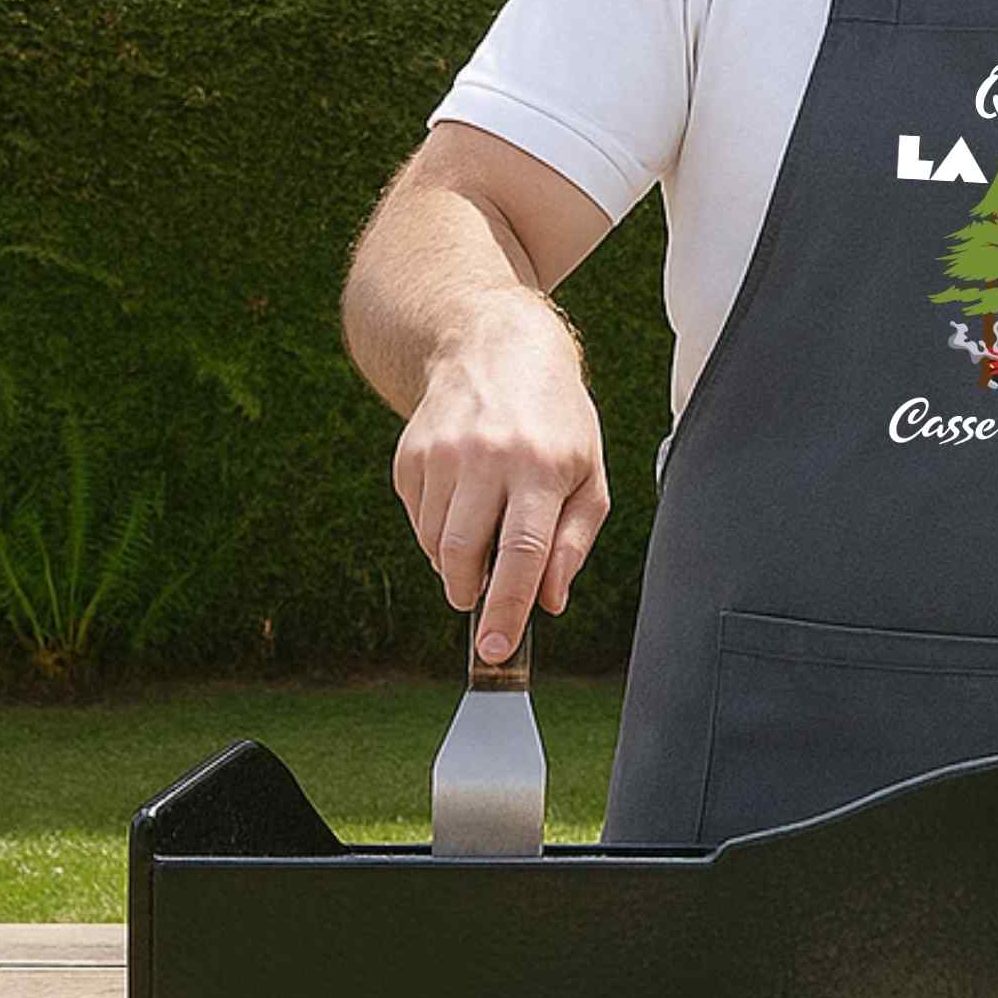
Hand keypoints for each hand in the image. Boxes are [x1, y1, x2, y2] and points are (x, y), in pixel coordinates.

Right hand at [390, 293, 608, 661]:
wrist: (496, 347)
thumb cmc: (555, 420)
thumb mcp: (587, 472)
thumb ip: (572, 542)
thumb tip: (548, 603)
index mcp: (542, 466)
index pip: (522, 551)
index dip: (507, 608)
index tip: (497, 650)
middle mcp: (488, 457)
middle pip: (465, 554)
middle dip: (470, 592)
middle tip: (482, 597)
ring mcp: (442, 453)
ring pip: (435, 544)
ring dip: (456, 560)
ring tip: (485, 526)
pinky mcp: (410, 455)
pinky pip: (417, 520)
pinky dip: (437, 529)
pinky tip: (463, 496)